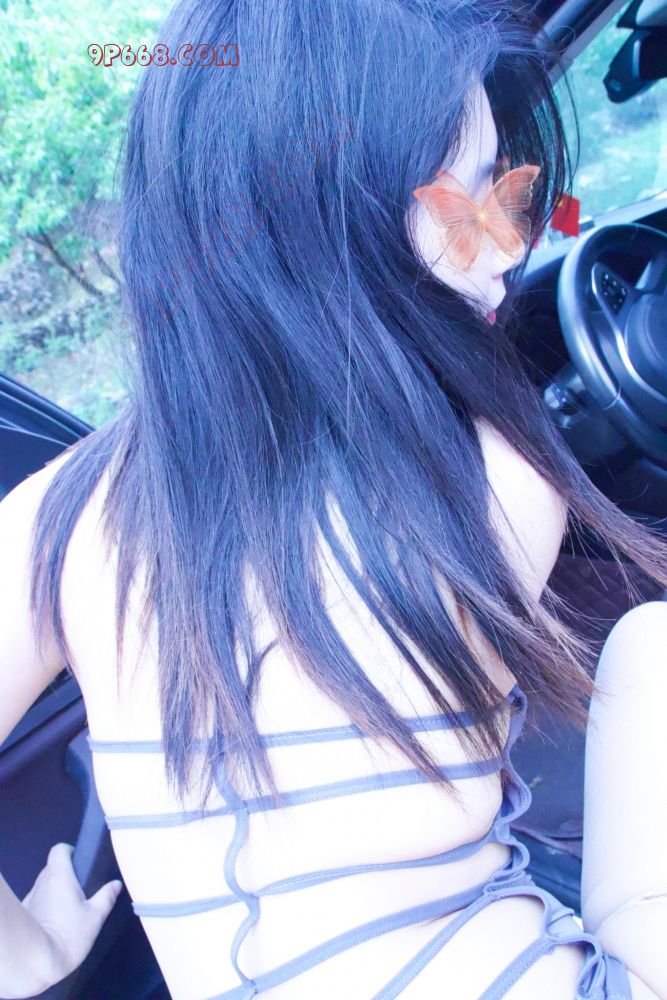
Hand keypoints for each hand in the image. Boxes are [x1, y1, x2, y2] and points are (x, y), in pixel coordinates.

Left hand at [19, 843, 122, 993]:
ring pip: (44, 885)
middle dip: (66, 874)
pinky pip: (37, 902)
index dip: (70, 852)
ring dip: (55, 891)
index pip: (59, 850)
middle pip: (53, 867)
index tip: (81, 863)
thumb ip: (106, 897)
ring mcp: (30, 898)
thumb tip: (115, 884)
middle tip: (81, 890)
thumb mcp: (95, 917)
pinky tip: (55, 923)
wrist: (36, 961)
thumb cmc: (69, 934)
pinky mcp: (25, 914)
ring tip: (69, 909)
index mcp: (59, 875)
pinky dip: (46, 906)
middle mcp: (42, 882)